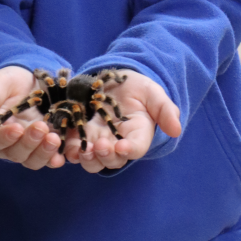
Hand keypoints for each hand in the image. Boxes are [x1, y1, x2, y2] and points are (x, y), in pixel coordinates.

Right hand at [0, 66, 63, 169]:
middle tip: (41, 127)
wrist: (35, 80)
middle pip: (15, 153)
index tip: (17, 129)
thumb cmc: (12, 82)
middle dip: (28, 143)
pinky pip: (52, 159)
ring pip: (33, 160)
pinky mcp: (48, 147)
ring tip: (54, 138)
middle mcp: (10, 144)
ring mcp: (30, 147)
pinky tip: (65, 155)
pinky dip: (57, 159)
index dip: (4, 137)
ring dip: (44, 153)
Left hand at [63, 70, 180, 173]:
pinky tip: (63, 143)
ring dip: (86, 157)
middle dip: (105, 156)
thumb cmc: (139, 89)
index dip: (129, 150)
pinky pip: (73, 147)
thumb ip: (165, 110)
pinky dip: (68, 149)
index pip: (135, 149)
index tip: (123, 146)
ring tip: (81, 148)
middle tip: (100, 145)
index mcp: (137, 136)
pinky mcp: (80, 133)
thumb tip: (177, 129)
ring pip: (91, 160)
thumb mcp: (154, 93)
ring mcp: (97, 139)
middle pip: (112, 160)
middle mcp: (117, 144)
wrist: (116, 79)